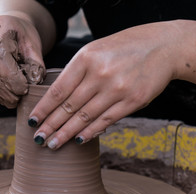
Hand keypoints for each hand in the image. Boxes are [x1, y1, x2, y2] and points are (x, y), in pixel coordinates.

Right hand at [0, 15, 44, 107]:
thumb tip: (34, 84)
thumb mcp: (34, 46)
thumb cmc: (25, 37)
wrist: (12, 26)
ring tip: (10, 102)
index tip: (23, 90)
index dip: (10, 76)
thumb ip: (35, 64)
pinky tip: (1, 98)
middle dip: (1, 87)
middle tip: (16, 100)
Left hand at [29, 21, 180, 148]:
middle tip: (39, 139)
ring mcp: (117, 89)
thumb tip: (59, 99)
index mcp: (86, 58)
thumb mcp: (95, 50)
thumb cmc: (123, 48)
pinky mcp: (133, 101)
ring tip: (53, 143)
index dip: (43, 108)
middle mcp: (100, 74)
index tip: (33, 121)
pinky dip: (90, 132)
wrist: (162, 47)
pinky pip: (106, 120)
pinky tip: (78, 140)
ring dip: (66, 133)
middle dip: (51, 125)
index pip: (58, 90)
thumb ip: (77, 72)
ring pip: (85, 117)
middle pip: (68, 106)